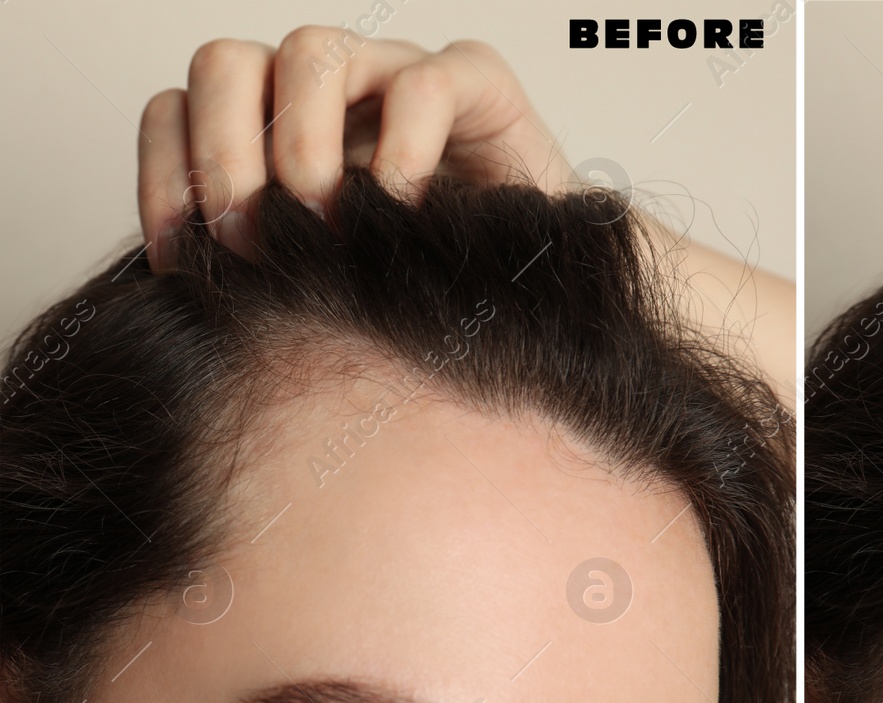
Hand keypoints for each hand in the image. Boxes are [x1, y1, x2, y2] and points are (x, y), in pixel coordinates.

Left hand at [138, 27, 572, 267]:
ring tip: (326, 223)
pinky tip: (400, 211)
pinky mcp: (476, 84)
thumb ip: (256, 266)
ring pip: (312, 50)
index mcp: (270, 130)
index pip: (178, 111)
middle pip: (227, 63)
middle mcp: (325, 92)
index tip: (189, 259)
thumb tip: (186, 281)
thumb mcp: (317, 281)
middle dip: (223, 151)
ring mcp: (396, 76)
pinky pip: (424, 83)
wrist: (534, 291)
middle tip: (251, 235)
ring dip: (302, 141)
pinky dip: (400, 149)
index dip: (168, 177)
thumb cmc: (424, 285)